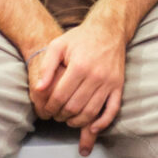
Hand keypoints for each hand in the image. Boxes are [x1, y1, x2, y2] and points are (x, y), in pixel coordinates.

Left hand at [27, 18, 128, 154]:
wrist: (108, 30)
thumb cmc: (80, 38)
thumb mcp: (58, 45)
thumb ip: (47, 67)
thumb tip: (39, 89)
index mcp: (79, 66)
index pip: (60, 96)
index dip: (50, 108)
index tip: (46, 111)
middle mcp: (96, 76)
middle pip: (75, 107)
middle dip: (61, 116)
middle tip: (56, 116)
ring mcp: (109, 82)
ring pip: (91, 112)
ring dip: (77, 122)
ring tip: (69, 120)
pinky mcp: (118, 86)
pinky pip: (113, 110)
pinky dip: (103, 122)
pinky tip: (93, 128)